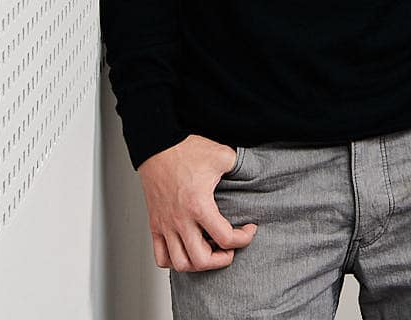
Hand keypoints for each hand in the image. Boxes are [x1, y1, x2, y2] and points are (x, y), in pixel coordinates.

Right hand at [136, 134, 257, 271]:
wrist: (157, 146)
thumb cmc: (185, 150)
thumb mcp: (222, 155)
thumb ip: (241, 166)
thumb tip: (254, 172)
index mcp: (199, 205)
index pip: (226, 238)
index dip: (244, 238)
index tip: (249, 229)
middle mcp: (180, 220)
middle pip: (201, 260)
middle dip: (221, 259)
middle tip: (230, 248)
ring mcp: (165, 225)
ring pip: (180, 264)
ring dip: (198, 264)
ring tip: (210, 251)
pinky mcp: (155, 225)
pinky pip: (161, 257)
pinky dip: (175, 261)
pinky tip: (188, 250)